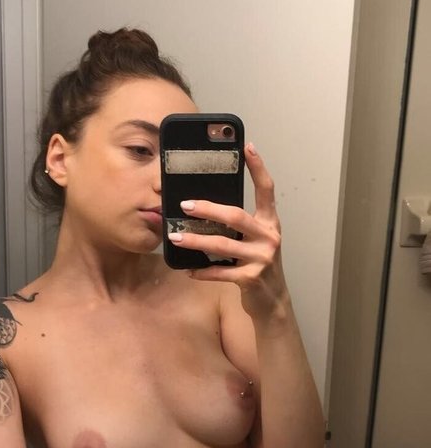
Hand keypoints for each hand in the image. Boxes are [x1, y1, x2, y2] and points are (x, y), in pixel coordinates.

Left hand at [168, 143, 287, 318]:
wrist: (272, 301)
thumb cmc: (258, 264)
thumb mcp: (254, 240)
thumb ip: (239, 224)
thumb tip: (204, 208)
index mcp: (270, 222)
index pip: (266, 190)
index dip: (258, 167)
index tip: (247, 147)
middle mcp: (269, 236)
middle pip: (235, 216)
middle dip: (208, 209)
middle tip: (185, 205)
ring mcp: (262, 258)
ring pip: (223, 244)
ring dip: (195, 241)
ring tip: (175, 238)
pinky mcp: (252, 278)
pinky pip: (221, 272)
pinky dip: (202, 271)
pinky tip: (187, 270)